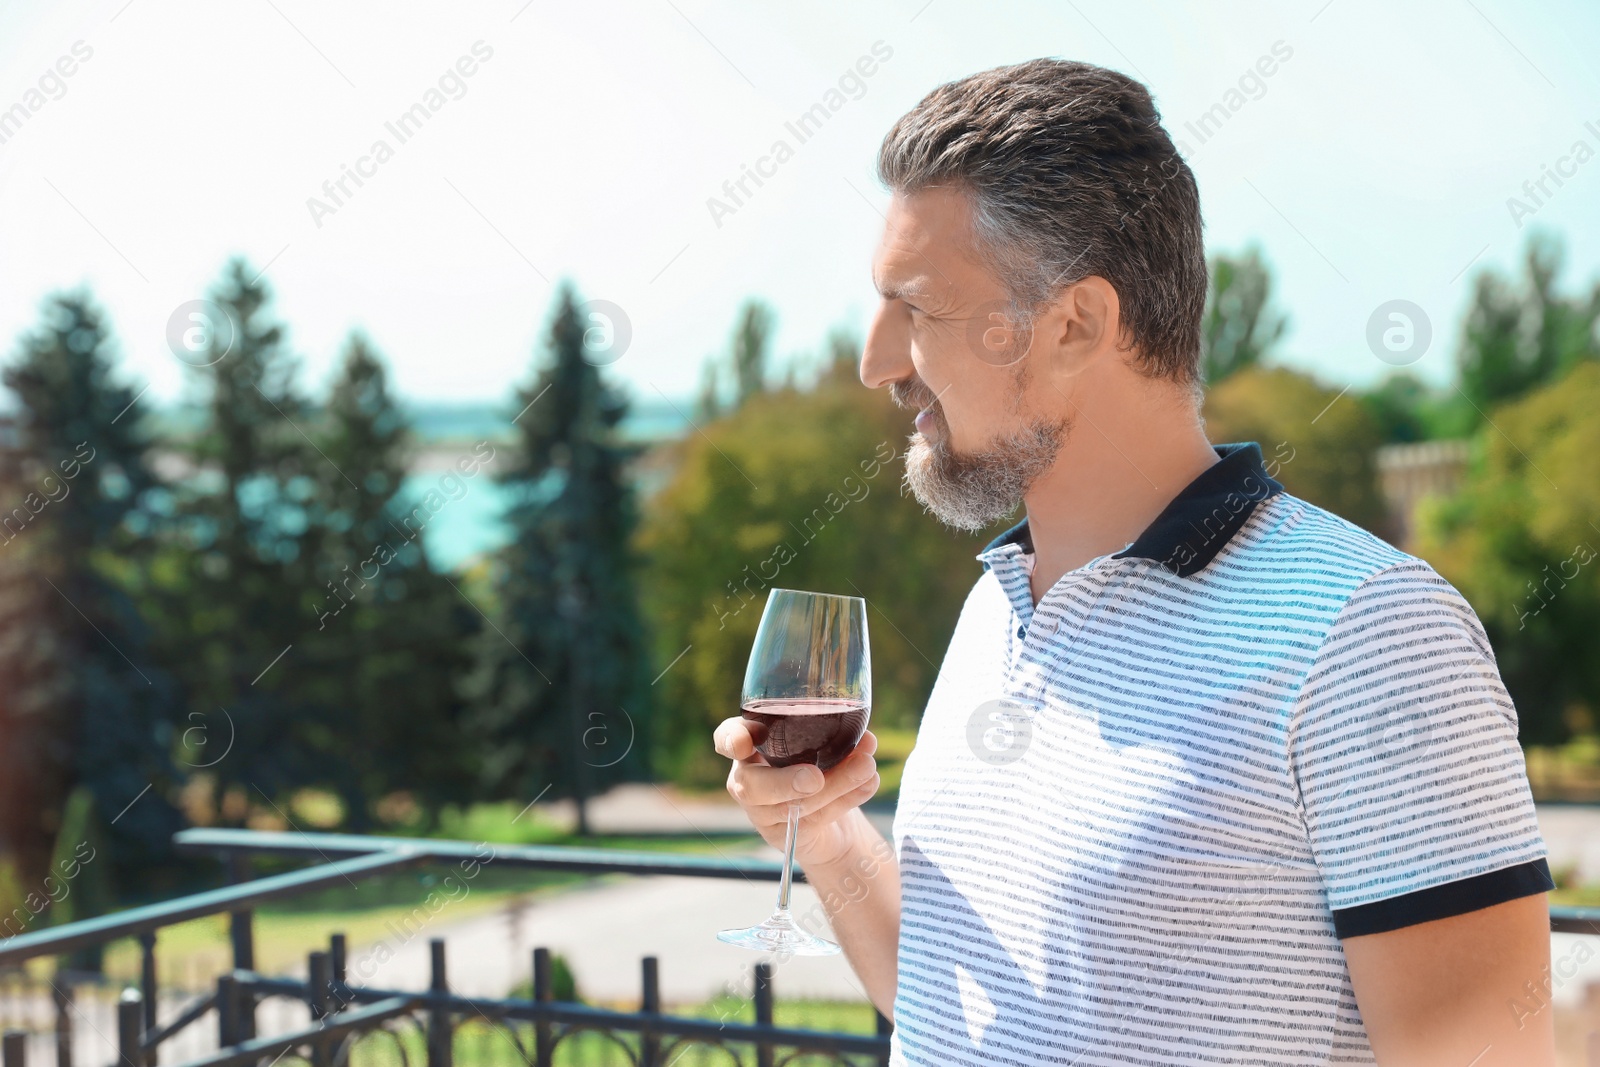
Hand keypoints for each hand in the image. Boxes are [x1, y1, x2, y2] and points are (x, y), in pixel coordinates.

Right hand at [714, 717, 879, 871]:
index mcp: (749, 747)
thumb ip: (837, 735)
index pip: (726, 740)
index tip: (750, 737)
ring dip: (834, 786)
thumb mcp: (818, 744)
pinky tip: (868, 785)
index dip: (732, 739)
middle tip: (815, 778)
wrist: (824, 819)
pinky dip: (846, 800)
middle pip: (752, 787)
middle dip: (784, 782)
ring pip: (792, 806)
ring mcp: (764, 812)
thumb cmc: (814, 763)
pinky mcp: (785, 834)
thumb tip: (867, 739)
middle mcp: (749, 779)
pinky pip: (814, 820)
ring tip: (866, 768)